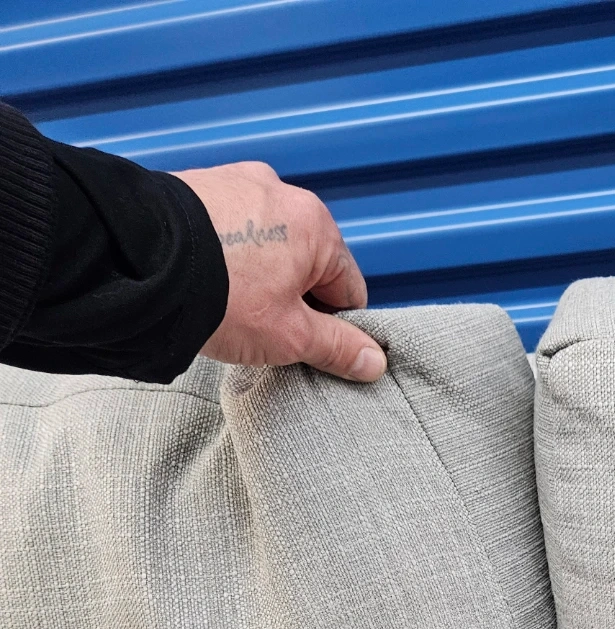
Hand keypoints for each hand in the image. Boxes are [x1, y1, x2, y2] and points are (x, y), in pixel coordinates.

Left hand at [171, 161, 385, 382]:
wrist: (140, 264)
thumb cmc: (222, 297)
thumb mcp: (289, 335)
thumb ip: (337, 347)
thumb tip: (375, 361)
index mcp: (316, 225)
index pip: (347, 286)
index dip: (334, 325)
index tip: (309, 346)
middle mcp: (280, 192)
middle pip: (306, 261)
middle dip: (291, 297)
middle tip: (262, 330)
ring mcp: (235, 183)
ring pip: (264, 244)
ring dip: (258, 276)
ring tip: (227, 307)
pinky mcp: (196, 187)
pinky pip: (227, 228)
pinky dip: (225, 255)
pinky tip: (205, 281)